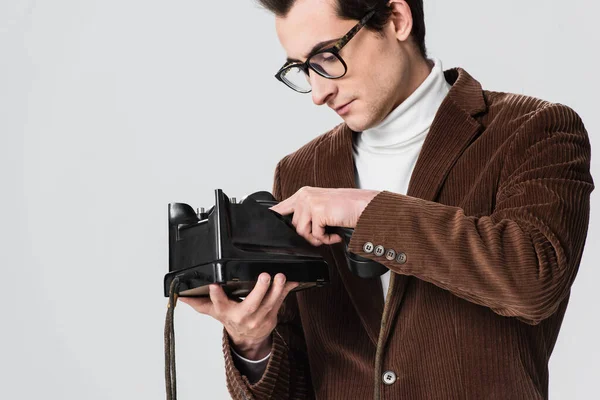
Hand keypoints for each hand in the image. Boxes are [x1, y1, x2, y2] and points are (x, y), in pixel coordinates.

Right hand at [179, 272, 298, 357]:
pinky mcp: (273, 314)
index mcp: (227, 313)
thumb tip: (181, 296)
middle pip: (251, 304)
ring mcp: (260, 317)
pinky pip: (282, 301)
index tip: (214, 286)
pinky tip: (294, 279)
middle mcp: (244, 316)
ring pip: (270, 303)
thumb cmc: (232, 319)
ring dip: (277, 290)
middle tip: (264, 276)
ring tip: (280, 276)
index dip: (216, 296)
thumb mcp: (214, 312)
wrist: (248, 339)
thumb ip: (200, 302)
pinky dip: (288, 290)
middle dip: (259, 290)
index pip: (219, 305)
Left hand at [269, 186, 379, 246]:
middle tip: (323, 235)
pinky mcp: (317, 212)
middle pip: (293, 225)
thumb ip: (307, 214)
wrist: (366, 206)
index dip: (272, 217)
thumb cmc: (348, 208)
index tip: (263, 224)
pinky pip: (315, 236)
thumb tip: (295, 229)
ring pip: (302, 232)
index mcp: (304, 193)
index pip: (281, 207)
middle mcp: (304, 196)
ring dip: (317, 238)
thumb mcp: (322, 207)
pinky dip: (326, 240)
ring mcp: (310, 202)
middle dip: (308, 235)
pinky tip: (335, 235)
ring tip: (330, 234)